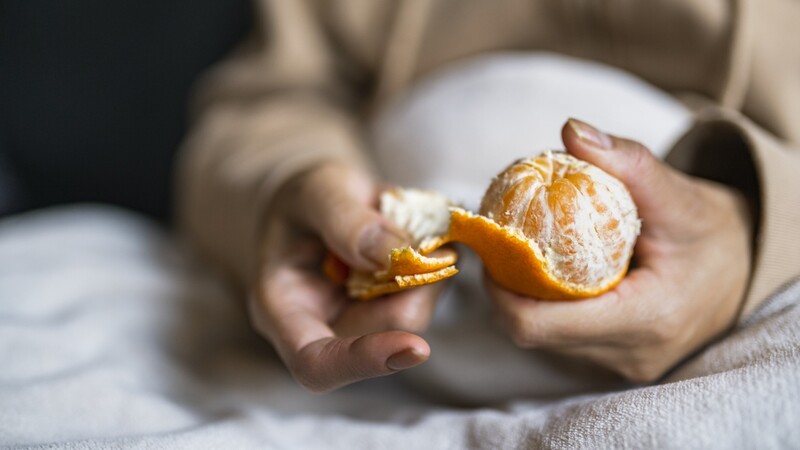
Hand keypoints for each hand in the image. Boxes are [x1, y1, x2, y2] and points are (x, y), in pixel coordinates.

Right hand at [250, 163, 443, 392]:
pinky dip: (432, 264)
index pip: (317, 364)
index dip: (364, 362)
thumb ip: (344, 219)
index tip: (415, 347)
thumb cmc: (304, 198)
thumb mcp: (314, 190)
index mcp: (282, 310)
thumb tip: (393, 255)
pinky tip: (415, 234)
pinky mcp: (391, 309)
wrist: (319, 198)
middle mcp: (323, 327)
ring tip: (406, 223)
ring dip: (426, 271)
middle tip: (421, 235)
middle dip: (412, 289)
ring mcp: (361, 322)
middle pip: (381, 337)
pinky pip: (426, 295)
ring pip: (412, 315)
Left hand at [487, 119, 752, 382]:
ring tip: (525, 250)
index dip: (499, 291)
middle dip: (507, 288)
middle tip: (502, 241)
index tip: (492, 247)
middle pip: (534, 332)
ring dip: (526, 297)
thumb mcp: (680, 194)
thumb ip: (627, 162)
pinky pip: (563, 339)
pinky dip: (548, 305)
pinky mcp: (616, 361)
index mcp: (645, 319)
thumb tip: (571, 130)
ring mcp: (623, 365)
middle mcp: (630, 354)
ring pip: (545, 340)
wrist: (744, 271)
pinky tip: (550, 271)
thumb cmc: (714, 233)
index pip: (539, 325)